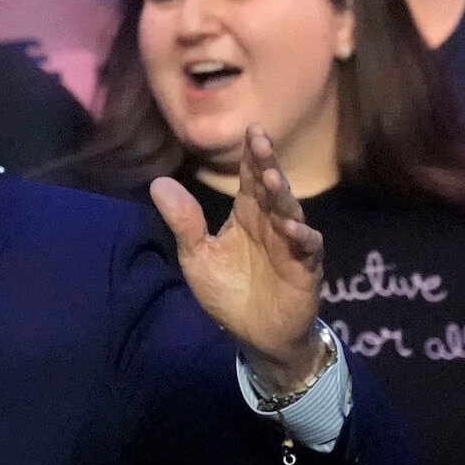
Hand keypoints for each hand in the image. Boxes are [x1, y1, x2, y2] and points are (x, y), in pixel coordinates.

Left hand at [151, 124, 324, 387]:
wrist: (256, 335)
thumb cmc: (230, 292)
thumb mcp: (198, 257)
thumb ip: (184, 222)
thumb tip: (157, 182)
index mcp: (246, 215)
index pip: (249, 178)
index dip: (251, 155)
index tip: (251, 129)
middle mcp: (271, 223)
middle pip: (270, 187)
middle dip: (267, 163)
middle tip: (260, 139)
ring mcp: (291, 244)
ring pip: (290, 212)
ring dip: (282, 195)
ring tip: (272, 178)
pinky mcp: (304, 269)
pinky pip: (307, 249)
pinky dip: (302, 237)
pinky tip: (292, 227)